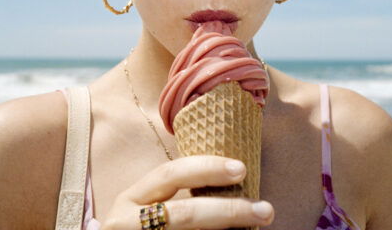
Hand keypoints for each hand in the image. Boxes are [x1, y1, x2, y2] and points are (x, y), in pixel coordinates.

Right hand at [101, 155, 273, 228]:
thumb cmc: (140, 228)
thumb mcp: (146, 208)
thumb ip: (177, 197)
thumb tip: (234, 185)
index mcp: (131, 198)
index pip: (170, 174)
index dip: (207, 168)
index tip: (242, 169)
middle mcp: (127, 222)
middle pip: (185, 213)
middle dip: (229, 210)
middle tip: (264, 209)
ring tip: (256, 228)